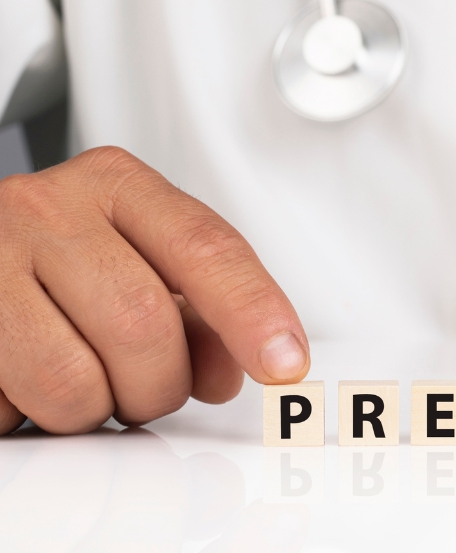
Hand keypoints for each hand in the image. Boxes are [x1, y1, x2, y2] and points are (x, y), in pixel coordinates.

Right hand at [0, 147, 308, 433]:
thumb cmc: (63, 256)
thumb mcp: (141, 259)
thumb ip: (200, 311)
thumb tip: (228, 371)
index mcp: (116, 184)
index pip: (205, 248)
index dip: (252, 311)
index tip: (285, 361)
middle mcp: (47, 209)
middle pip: (143, 323)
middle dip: (161, 384)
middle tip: (151, 389)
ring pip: (71, 380)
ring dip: (93, 410)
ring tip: (85, 382)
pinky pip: (7, 405)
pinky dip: (30, 414)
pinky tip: (28, 379)